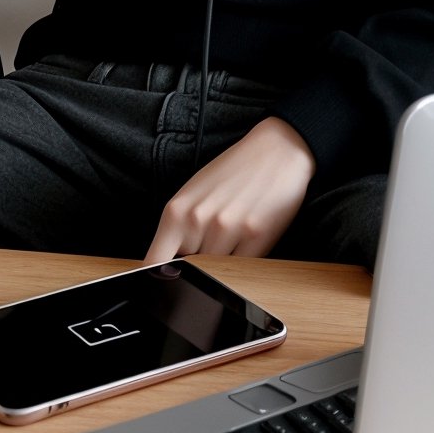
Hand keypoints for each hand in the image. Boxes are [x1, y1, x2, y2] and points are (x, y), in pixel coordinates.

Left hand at [144, 117, 315, 262]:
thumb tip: (166, 266)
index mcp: (177, 210)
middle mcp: (199, 220)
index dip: (156, 279)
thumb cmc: (233, 170)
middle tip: (212, 239)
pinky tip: (249, 233)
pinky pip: (242, 268)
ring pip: (216, 272)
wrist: (278, 149)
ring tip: (233, 230)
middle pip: (188, 270)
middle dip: (197, 264)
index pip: (155, 262)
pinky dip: (244, 258)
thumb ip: (178, 228)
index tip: (161, 284)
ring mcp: (228, 230)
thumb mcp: (195, 193)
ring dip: (223, 260)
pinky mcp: (257, 238)